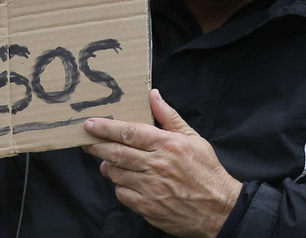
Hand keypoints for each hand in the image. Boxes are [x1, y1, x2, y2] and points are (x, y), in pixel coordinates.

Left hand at [82, 90, 242, 237]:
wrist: (220, 209)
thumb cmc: (207, 171)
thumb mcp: (193, 138)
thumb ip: (169, 117)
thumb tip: (153, 95)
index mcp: (167, 145)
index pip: (128, 132)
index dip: (105, 127)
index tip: (89, 124)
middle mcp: (156, 166)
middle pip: (116, 152)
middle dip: (96, 145)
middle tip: (85, 141)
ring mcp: (151, 189)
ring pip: (116, 174)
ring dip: (107, 166)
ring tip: (107, 161)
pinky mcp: (149, 209)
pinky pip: (123, 195)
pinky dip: (120, 186)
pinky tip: (125, 181)